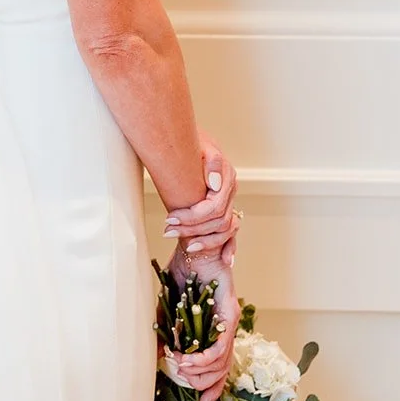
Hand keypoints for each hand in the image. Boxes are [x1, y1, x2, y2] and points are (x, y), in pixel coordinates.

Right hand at [157, 244, 241, 400]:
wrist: (192, 247)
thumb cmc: (183, 273)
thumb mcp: (170, 310)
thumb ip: (168, 334)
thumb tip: (161, 359)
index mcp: (216, 331)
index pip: (220, 369)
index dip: (213, 390)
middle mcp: (227, 329)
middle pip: (222, 372)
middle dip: (200, 383)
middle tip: (179, 376)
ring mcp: (230, 322)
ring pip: (221, 363)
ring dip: (198, 371)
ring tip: (178, 366)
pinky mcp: (229, 314)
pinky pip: (219, 346)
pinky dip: (203, 357)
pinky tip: (185, 358)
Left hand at [161, 130, 240, 266]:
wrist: (192, 140)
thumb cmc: (192, 142)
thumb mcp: (201, 145)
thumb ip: (212, 162)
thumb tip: (214, 184)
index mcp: (227, 178)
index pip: (213, 207)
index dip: (191, 216)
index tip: (169, 217)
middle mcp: (230, 192)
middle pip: (217, 221)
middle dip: (192, 229)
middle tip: (167, 231)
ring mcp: (229, 202)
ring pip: (224, 230)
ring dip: (205, 241)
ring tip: (184, 246)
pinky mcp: (224, 209)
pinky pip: (232, 232)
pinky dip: (230, 247)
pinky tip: (226, 261)